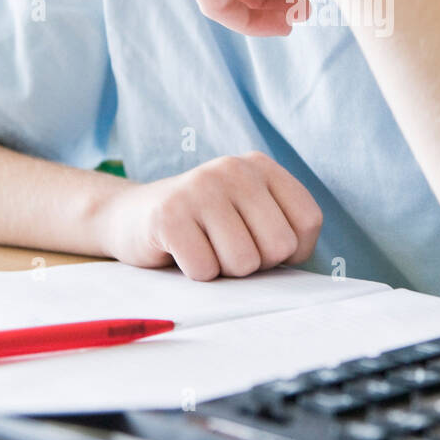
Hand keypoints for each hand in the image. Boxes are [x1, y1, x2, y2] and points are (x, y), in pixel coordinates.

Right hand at [98, 152, 322, 279]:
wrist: (131, 216)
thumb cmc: (203, 226)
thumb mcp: (249, 214)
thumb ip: (282, 229)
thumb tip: (297, 259)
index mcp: (260, 166)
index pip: (308, 221)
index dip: (292, 251)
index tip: (261, 244)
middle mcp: (233, 169)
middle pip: (279, 246)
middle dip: (255, 263)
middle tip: (225, 248)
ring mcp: (200, 188)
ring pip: (243, 262)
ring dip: (223, 270)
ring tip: (203, 248)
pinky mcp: (169, 215)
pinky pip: (205, 270)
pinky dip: (195, 273)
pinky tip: (180, 251)